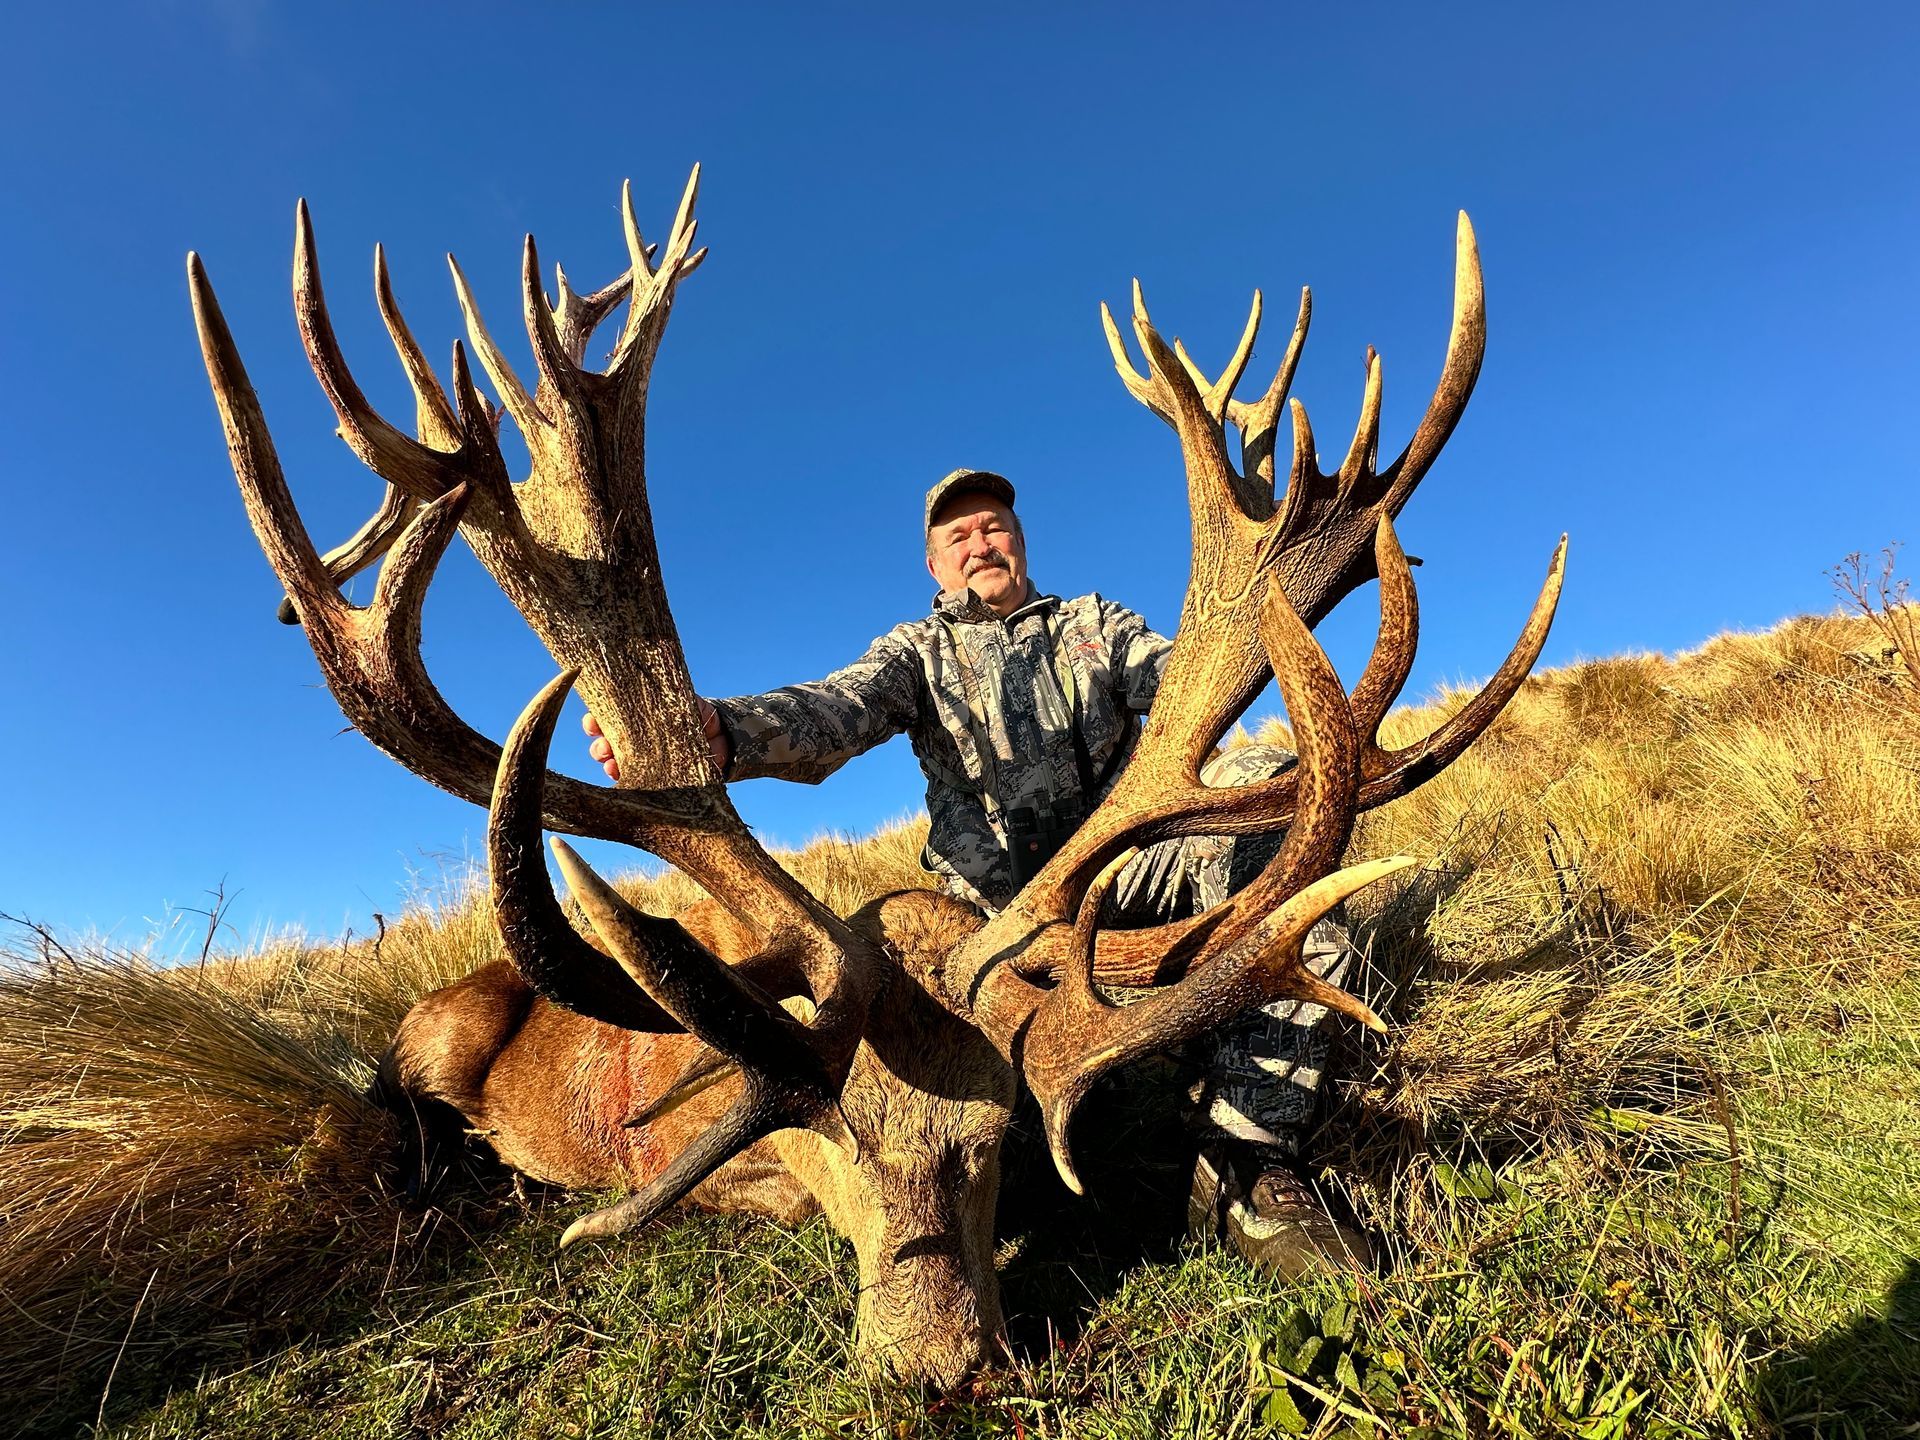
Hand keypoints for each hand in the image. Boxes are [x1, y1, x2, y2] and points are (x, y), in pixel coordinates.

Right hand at [583, 700, 729, 781]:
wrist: (721, 739)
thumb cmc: (696, 715)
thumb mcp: (684, 703)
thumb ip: (669, 701)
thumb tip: (655, 699)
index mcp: (633, 719)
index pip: (605, 719)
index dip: (594, 721)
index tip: (592, 722)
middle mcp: (631, 741)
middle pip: (604, 745)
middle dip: (599, 747)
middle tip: (605, 748)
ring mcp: (640, 762)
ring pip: (615, 766)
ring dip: (610, 766)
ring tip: (612, 765)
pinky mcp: (654, 781)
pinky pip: (635, 784)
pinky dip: (628, 783)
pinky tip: (626, 780)